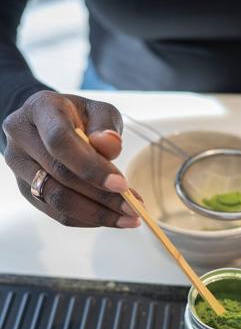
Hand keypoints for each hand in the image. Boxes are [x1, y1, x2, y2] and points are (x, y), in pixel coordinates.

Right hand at [3, 90, 140, 227]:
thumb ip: (107, 126)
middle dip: (102, 196)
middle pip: (60, 175)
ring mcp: (19, 166)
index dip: (91, 166)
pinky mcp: (25, 189)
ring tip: (128, 218)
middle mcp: (22, 137)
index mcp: (40, 109)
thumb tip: (110, 147)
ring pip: (57, 200)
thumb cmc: (81, 117)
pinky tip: (112, 218)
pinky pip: (56, 212)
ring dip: (97, 214)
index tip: (122, 185)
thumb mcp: (100, 111)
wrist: (54, 124)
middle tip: (133, 207)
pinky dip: (87, 219)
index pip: (60, 142)